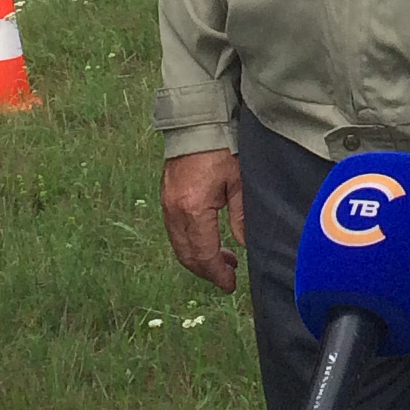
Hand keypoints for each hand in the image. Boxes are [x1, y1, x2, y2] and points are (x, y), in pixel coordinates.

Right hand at [163, 152, 244, 293]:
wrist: (197, 125)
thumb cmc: (222, 149)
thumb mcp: (239, 182)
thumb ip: (241, 216)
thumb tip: (244, 246)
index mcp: (193, 209)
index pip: (203, 254)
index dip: (216, 273)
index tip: (230, 284)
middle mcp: (174, 211)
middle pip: (187, 255)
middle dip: (206, 271)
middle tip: (227, 277)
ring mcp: (166, 205)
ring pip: (178, 246)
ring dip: (198, 259)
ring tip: (222, 260)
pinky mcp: (165, 198)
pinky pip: (174, 232)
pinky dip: (189, 244)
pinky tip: (207, 241)